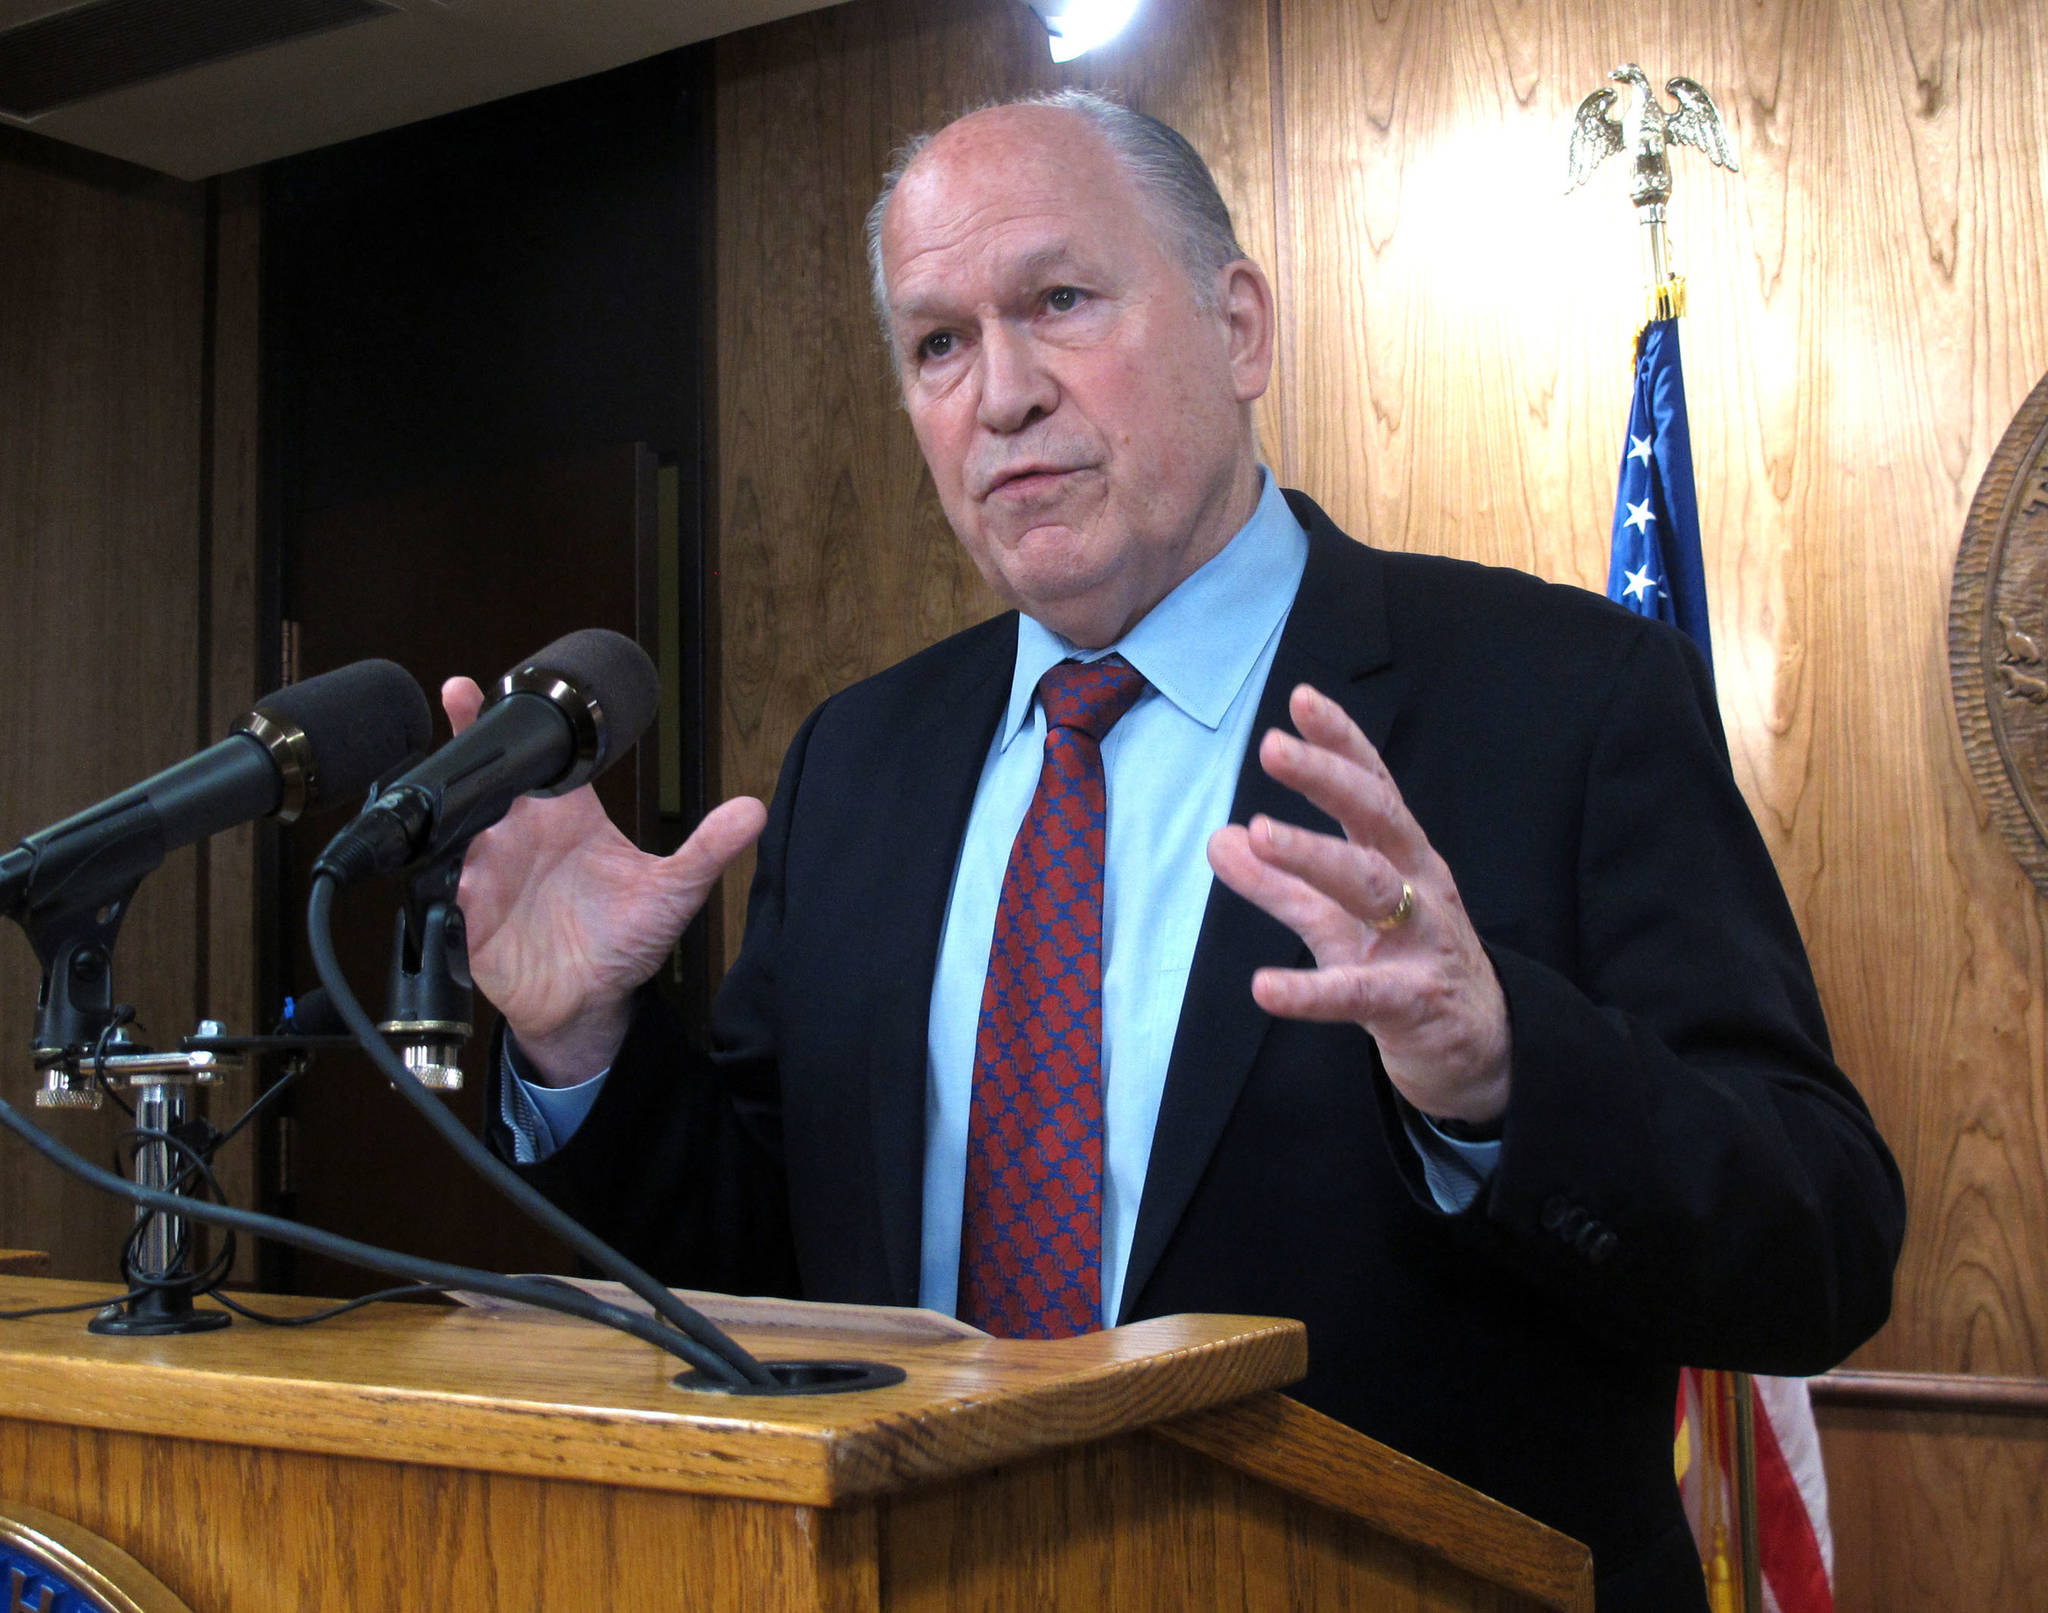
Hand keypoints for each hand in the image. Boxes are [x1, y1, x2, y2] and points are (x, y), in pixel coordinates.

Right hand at [442, 677, 765, 1085]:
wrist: (591, 1003)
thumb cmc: (627, 940)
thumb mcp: (674, 892)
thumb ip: (708, 848)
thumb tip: (754, 810)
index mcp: (567, 815)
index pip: (542, 757)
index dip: (518, 722)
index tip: (497, 689)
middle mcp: (522, 833)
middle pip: (488, 776)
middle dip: (470, 738)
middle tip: (462, 698)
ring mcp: (489, 868)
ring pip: (459, 822)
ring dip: (454, 804)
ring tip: (456, 785)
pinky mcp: (468, 908)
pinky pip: (446, 883)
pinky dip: (447, 872)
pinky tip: (458, 863)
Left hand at [1206, 684, 1510, 1125]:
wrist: (1480, 1050)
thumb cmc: (1406, 967)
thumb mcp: (1336, 921)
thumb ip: (1279, 885)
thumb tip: (1219, 839)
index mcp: (1401, 857)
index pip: (1372, 787)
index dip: (1340, 743)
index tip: (1302, 698)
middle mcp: (1418, 886)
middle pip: (1377, 818)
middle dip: (1327, 778)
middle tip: (1272, 745)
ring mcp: (1421, 941)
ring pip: (1373, 887)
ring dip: (1315, 856)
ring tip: (1260, 833)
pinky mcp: (1414, 1002)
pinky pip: (1360, 992)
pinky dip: (1312, 991)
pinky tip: (1265, 987)